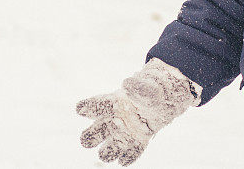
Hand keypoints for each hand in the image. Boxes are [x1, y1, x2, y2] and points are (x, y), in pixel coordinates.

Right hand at [76, 58, 200, 165]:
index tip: (79, 108)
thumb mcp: (147, 87)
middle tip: (86, 140)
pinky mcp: (137, 143)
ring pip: (109, 147)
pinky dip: (127, 157)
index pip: (97, 104)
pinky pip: (130, 153)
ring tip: (107, 153)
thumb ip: (138, 86)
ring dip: (107, 151)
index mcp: (114, 103)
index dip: (87, 107)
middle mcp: (114, 120)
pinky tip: (124, 160)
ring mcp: (124, 134)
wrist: (163, 100)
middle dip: (89, 136)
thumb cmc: (151, 90)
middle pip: (95, 131)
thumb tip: (127, 82)